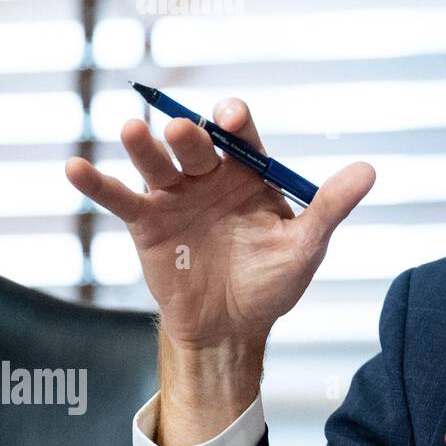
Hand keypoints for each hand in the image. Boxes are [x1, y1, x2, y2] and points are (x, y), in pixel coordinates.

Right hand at [65, 98, 373, 445]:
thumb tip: (369, 170)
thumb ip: (331, 206)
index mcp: (250, 174)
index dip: (236, 123)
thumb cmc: (272, 281)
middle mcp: (210, 177)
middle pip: (197, 146)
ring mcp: (175, 196)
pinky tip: (75, 167)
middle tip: (185, 131)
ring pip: (156, 163)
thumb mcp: (306, 244)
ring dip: (142, 147)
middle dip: (190, 136)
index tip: (233, 117)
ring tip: (132, 131)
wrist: (234, 327)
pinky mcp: (146, 223)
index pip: (243, 137)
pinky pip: (119, 198)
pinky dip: (97, 183)